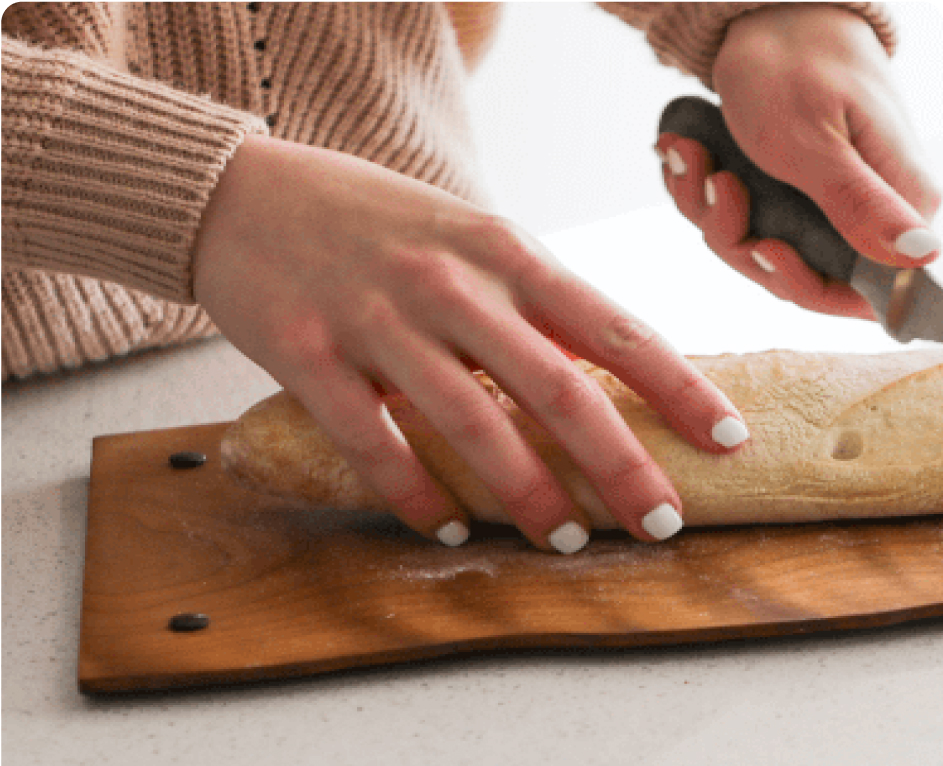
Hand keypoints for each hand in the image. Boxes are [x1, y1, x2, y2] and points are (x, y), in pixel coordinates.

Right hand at [192, 135, 749, 552]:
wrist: (247, 193)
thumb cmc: (373, 220)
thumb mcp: (467, 234)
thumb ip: (528, 299)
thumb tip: (597, 369)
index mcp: (503, 250)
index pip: (610, 326)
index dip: (677, 387)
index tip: (726, 440)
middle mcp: (450, 283)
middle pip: (555, 386)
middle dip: (618, 462)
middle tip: (660, 522)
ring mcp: (377, 319)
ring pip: (470, 420)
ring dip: (526, 490)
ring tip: (564, 537)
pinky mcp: (307, 354)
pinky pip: (371, 441)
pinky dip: (416, 492)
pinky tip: (450, 526)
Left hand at [658, 4, 940, 318]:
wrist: (763, 18)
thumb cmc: (794, 68)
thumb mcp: (815, 143)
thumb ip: (860, 204)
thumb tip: (922, 256)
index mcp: (890, 205)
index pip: (859, 293)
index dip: (803, 284)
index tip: (762, 247)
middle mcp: (857, 214)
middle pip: (790, 275)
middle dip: (736, 234)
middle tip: (717, 179)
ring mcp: (814, 205)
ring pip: (750, 247)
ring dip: (707, 206)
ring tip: (692, 153)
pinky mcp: (779, 195)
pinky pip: (730, 220)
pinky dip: (699, 190)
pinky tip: (687, 151)